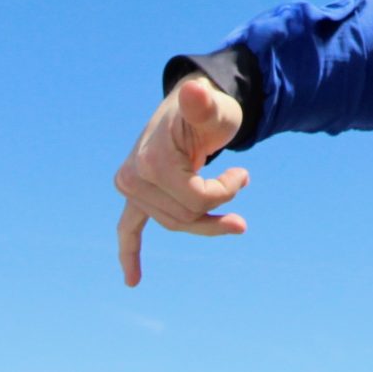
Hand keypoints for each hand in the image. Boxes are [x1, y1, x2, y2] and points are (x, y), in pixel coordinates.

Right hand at [114, 75, 249, 286]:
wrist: (192, 102)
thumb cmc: (210, 109)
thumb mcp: (215, 108)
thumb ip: (204, 104)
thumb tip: (194, 90)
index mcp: (151, 160)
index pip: (195, 200)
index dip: (225, 192)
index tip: (244, 174)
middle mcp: (132, 176)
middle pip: (183, 217)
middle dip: (217, 210)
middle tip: (244, 183)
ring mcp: (130, 186)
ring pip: (173, 223)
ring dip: (203, 222)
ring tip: (233, 215)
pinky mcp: (133, 194)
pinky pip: (129, 228)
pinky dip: (130, 253)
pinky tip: (133, 280)